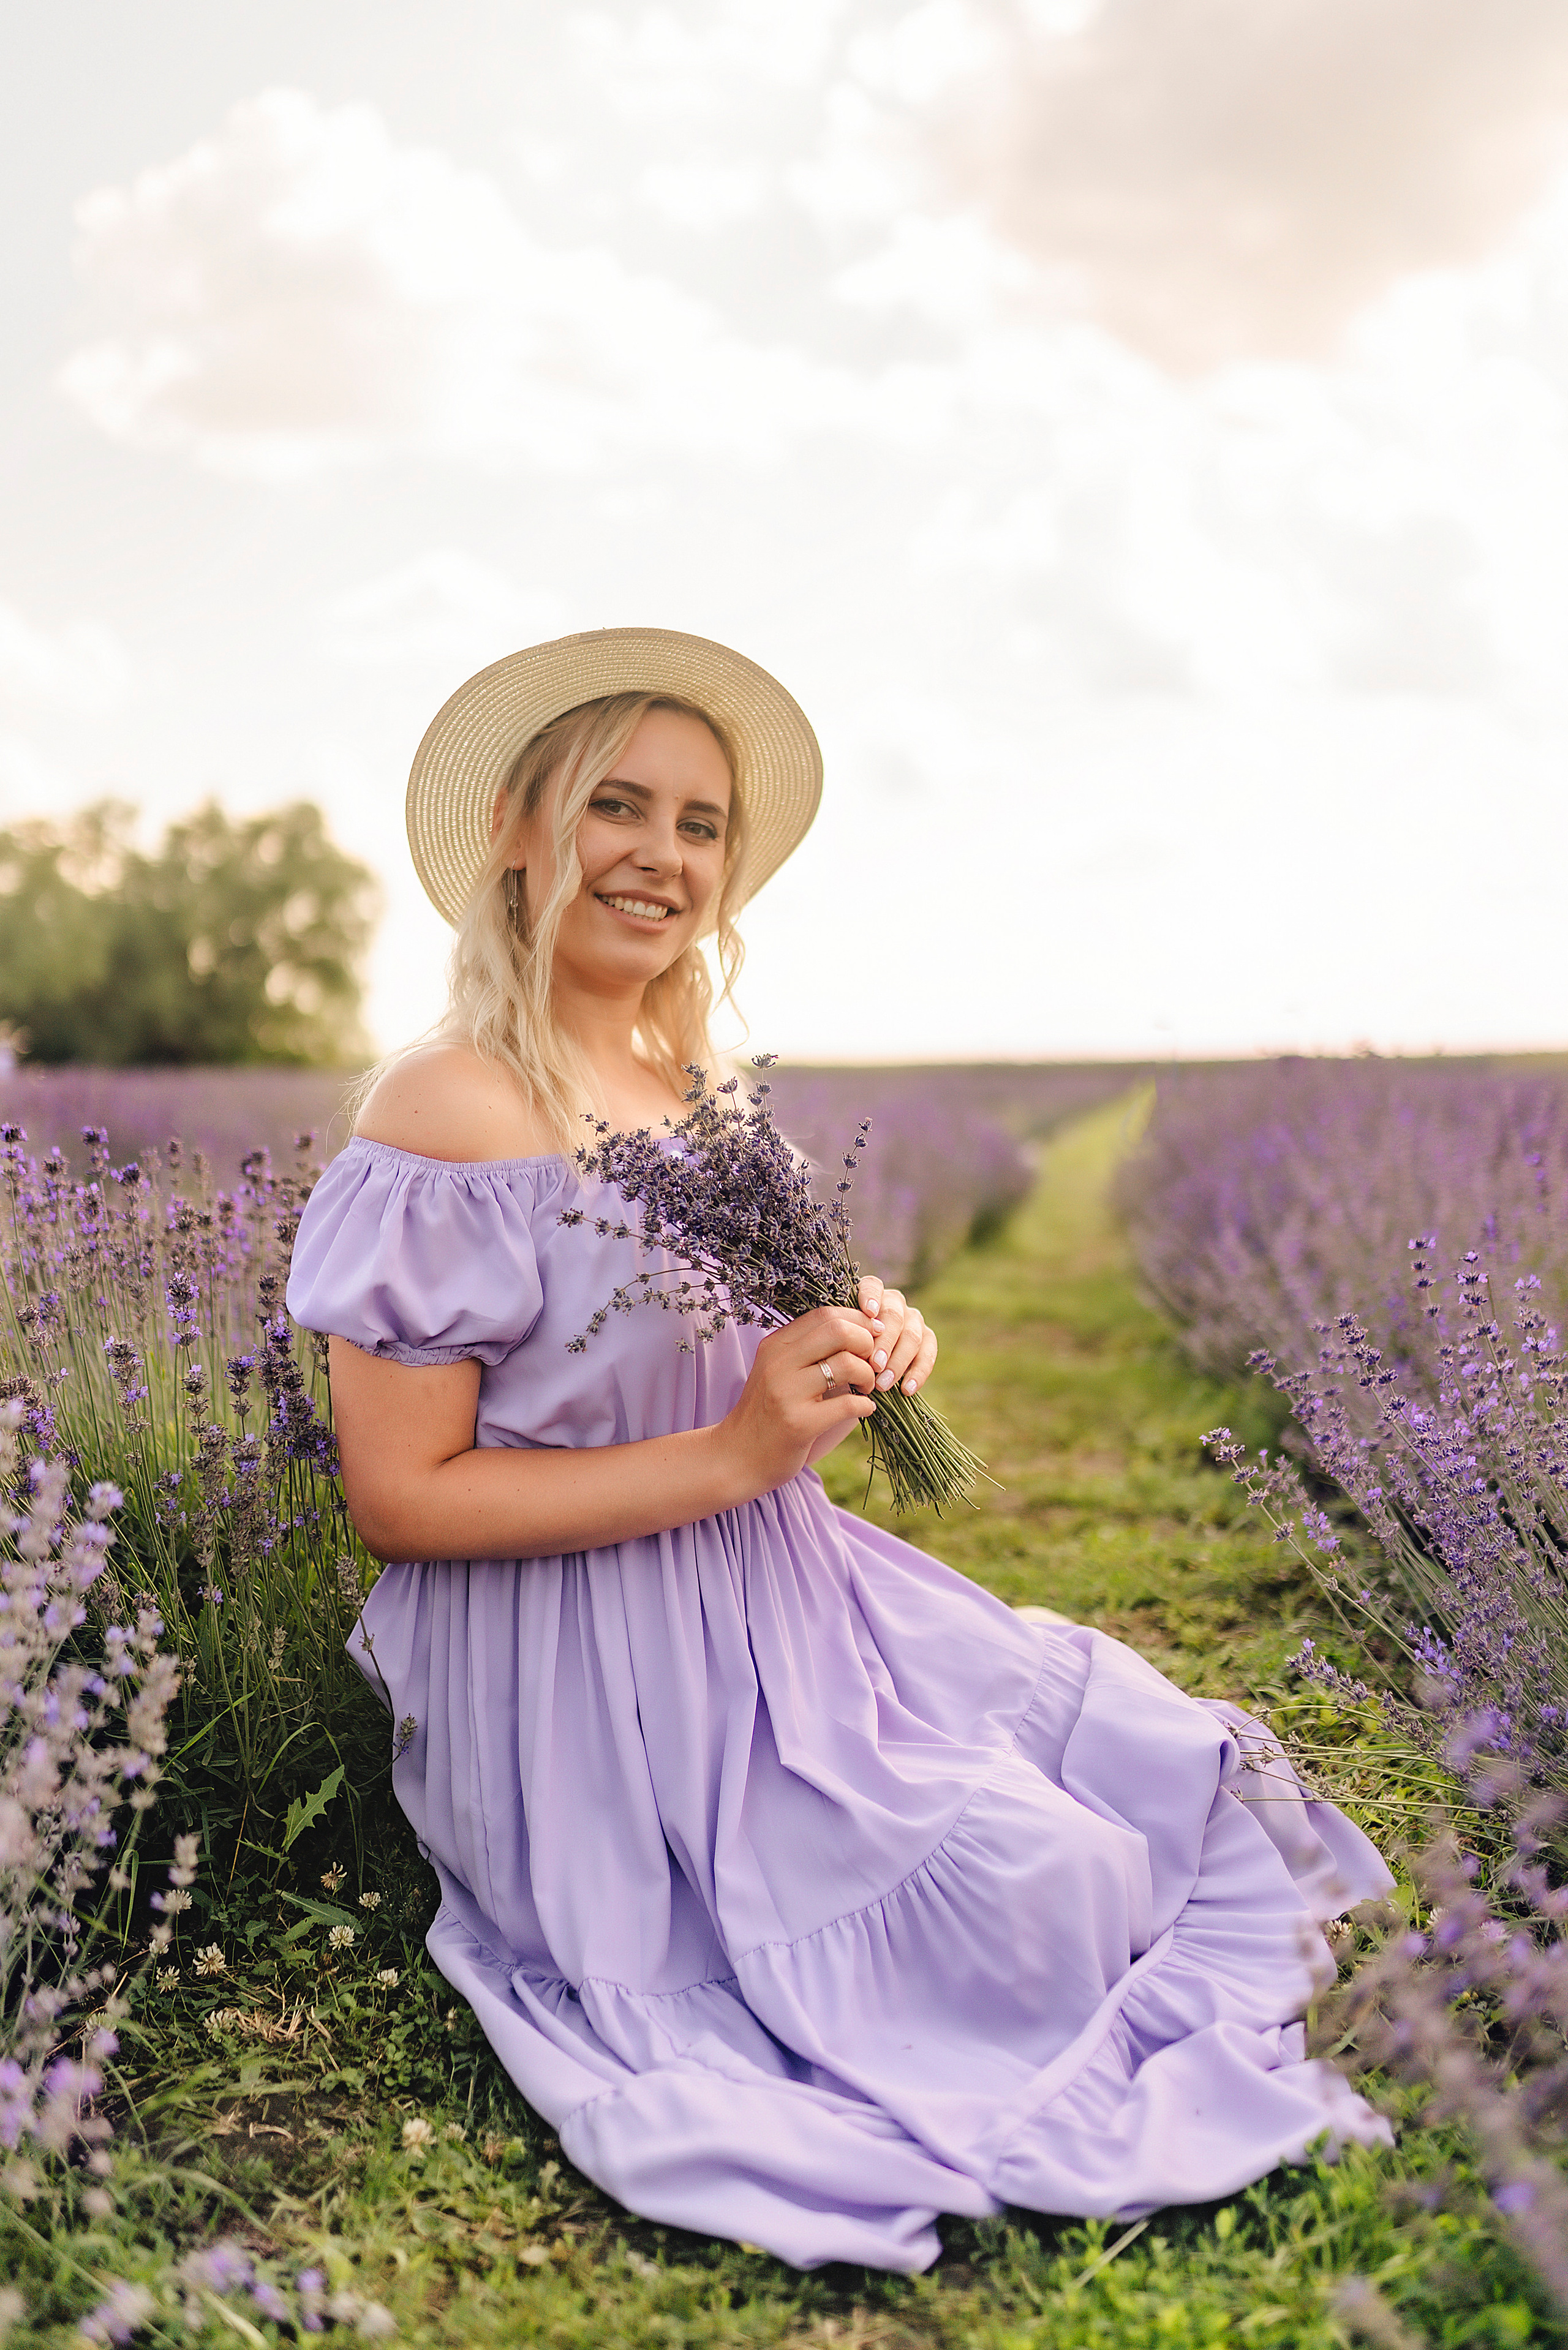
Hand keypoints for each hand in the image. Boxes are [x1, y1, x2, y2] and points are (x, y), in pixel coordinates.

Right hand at [715, 1304, 877, 1497]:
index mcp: (775, 1345)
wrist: (737, 1456)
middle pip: (838, 1331)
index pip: (825, 1314)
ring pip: (846, 1364)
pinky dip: (866, 1405)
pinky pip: (848, 1404)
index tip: (873, 1336)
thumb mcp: (778, 1371)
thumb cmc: (767, 1412)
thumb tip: (859, 1330)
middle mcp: (778, 1363)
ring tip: (867, 1388)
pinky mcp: (798, 1424)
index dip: (858, 1320)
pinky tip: (865, 1409)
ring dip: (868, 1375)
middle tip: (872, 1363)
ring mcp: (786, 1393)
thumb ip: (807, 1350)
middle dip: (867, 1343)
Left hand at [854, 1274, 936, 1396]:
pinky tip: (907, 1389)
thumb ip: (842, 1336)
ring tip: (883, 1385)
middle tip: (874, 1365)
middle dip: (884, 1342)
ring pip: (912, 1336)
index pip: (872, 1286)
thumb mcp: (838, 1342)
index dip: (871, 1297)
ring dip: (898, 1362)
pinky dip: (918, 1373)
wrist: (860, 1369)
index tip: (868, 1312)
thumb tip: (843, 1345)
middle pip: (894, 1316)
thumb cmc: (842, 1352)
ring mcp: (913, 1319)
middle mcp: (894, 1303)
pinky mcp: (927, 1338)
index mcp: (870, 1295)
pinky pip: (928, 1353)